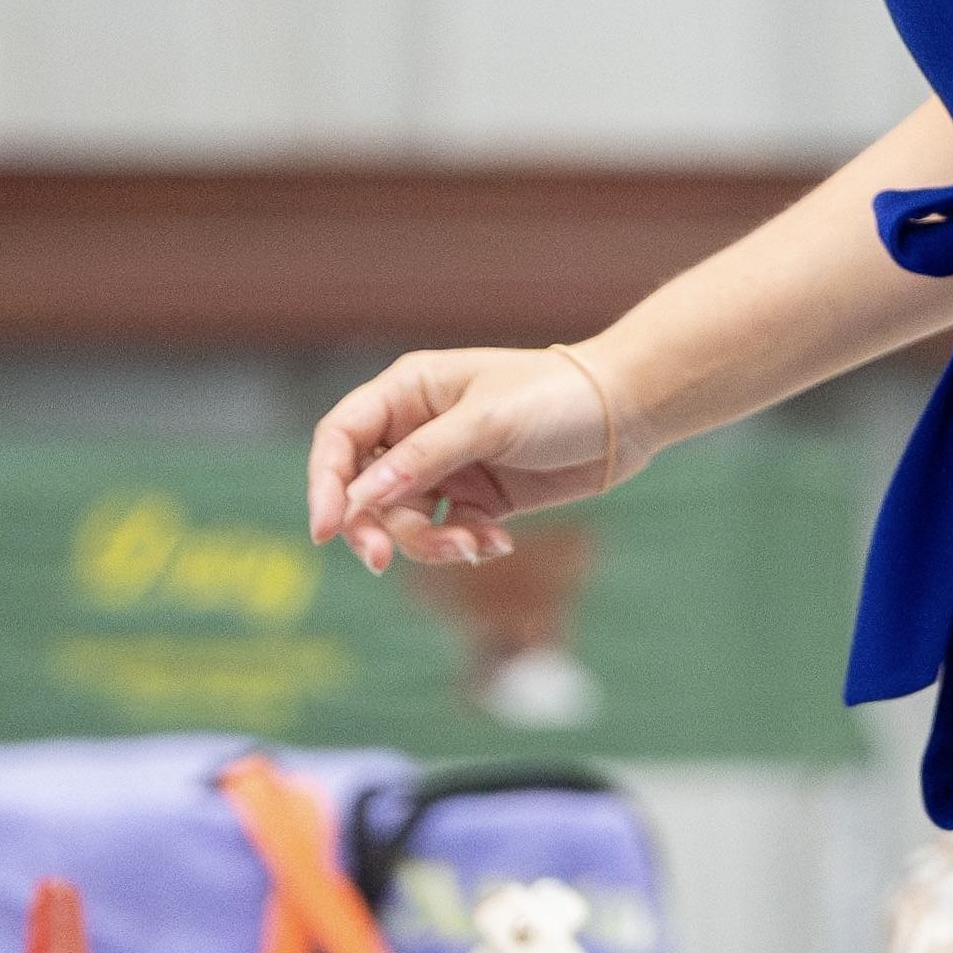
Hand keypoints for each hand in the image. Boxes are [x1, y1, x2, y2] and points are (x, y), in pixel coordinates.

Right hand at [311, 344, 643, 571]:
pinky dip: (465, 546)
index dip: (325, 482)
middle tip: (381, 560)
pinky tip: (500, 544)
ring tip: (475, 547)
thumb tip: (360, 497)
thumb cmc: (556, 398)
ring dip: (431, 543)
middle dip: (373, 528)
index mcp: (407, 392)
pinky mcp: (478, 499)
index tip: (327, 529)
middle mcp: (417, 430)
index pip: (341, 437)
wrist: (627, 415)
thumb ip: (423, 458)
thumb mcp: (486, 423)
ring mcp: (446, 468)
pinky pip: (447, 534)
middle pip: (365, 490)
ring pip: (406, 522)